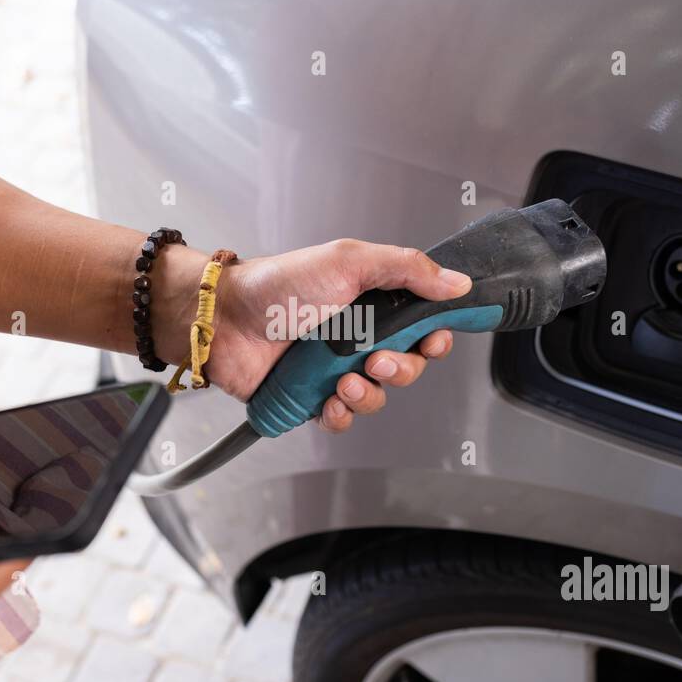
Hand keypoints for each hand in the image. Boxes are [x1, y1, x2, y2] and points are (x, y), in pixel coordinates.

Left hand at [155, 240, 470, 431]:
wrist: (225, 319)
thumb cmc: (279, 284)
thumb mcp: (350, 262)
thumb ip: (407, 269)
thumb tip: (456, 282)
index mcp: (372, 304)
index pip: (422, 326)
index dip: (434, 338)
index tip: (433, 339)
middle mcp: (357, 338)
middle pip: (406, 366)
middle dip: (400, 369)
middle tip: (375, 360)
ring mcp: (334, 370)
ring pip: (377, 397)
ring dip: (369, 394)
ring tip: (342, 381)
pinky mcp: (311, 398)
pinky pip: (343, 419)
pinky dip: (341, 416)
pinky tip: (329, 403)